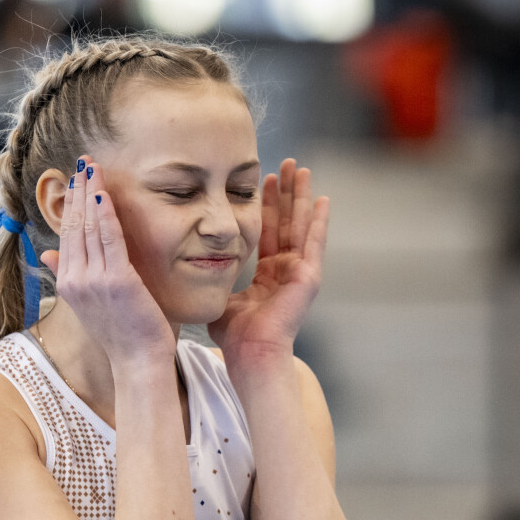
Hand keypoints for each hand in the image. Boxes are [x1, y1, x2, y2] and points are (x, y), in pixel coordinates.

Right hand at [39, 157, 174, 366]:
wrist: (137, 361)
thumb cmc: (120, 334)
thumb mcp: (87, 303)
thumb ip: (66, 275)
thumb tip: (45, 254)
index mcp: (67, 283)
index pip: (66, 234)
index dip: (72, 204)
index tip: (76, 179)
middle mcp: (75, 279)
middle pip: (74, 225)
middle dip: (79, 190)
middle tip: (84, 161)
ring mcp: (94, 280)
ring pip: (89, 227)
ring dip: (92, 193)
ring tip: (94, 167)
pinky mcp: (117, 280)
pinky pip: (109, 239)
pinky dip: (106, 214)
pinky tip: (105, 193)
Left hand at [207, 158, 328, 361]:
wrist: (250, 355)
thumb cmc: (235, 336)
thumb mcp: (223, 298)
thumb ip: (217, 280)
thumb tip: (197, 267)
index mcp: (267, 276)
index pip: (267, 232)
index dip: (265, 206)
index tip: (263, 180)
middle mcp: (286, 271)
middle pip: (287, 223)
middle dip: (286, 193)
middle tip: (286, 164)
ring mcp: (299, 274)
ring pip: (301, 226)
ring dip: (301, 197)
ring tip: (301, 170)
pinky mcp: (308, 278)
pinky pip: (315, 244)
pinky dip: (319, 222)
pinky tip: (321, 200)